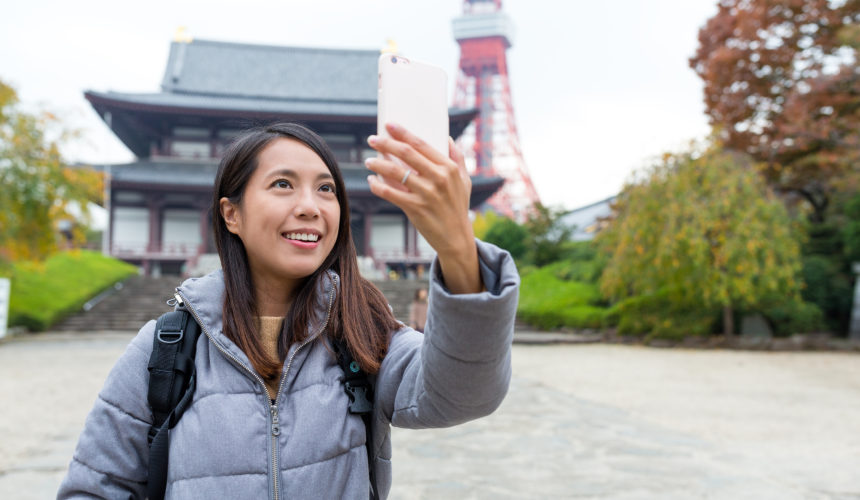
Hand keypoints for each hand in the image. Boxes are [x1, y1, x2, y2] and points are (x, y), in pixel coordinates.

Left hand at [365, 123, 482, 293]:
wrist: (456, 238)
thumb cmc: (458, 207)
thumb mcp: (464, 181)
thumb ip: (457, 158)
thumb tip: (447, 138)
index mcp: (449, 168)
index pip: (421, 144)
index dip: (403, 133)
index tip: (389, 125)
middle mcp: (438, 178)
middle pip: (406, 154)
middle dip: (386, 143)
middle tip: (372, 139)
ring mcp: (426, 194)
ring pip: (395, 172)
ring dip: (378, 164)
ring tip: (369, 161)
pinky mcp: (415, 208)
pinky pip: (390, 193)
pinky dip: (377, 186)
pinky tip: (371, 181)